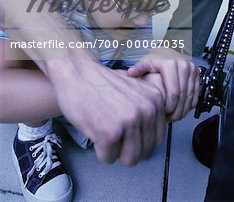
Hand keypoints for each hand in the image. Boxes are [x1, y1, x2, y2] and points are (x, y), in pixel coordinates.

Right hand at [51, 60, 165, 165]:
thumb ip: (148, 109)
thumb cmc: (101, 83)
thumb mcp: (135, 89)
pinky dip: (99, 149)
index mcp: (156, 100)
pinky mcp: (110, 133)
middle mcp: (147, 110)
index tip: (125, 129)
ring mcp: (130, 121)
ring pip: (129, 159)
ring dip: (114, 150)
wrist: (75, 74)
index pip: (157, 139)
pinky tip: (95, 129)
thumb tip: (152, 138)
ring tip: (105, 128)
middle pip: (144, 152)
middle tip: (112, 129)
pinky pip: (108, 158)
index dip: (139, 140)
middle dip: (126, 147)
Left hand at [127, 48, 199, 120]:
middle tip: (170, 118)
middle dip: (177, 111)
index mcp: (171, 65)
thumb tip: (130, 73)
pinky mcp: (197, 74)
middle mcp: (184, 66)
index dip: (170, 107)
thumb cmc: (157, 58)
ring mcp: (192, 70)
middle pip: (183, 96)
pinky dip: (190, 104)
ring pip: (190, 96)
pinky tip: (182, 108)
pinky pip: (196, 93)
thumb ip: (139, 68)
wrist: (169, 49)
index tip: (164, 113)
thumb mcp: (147, 61)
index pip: (174, 93)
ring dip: (184, 109)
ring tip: (175, 116)